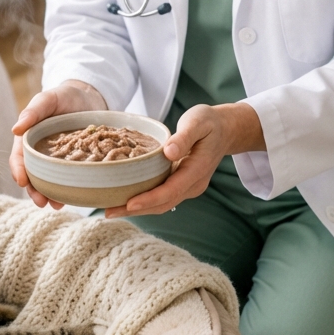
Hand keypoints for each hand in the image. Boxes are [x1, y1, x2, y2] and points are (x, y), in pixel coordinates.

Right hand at [10, 80, 107, 208]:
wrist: (88, 97)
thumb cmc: (63, 96)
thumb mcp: (47, 99)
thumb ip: (33, 111)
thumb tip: (15, 129)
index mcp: (28, 139)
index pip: (18, 158)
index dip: (18, 171)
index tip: (22, 182)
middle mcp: (39, 153)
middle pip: (32, 176)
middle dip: (34, 191)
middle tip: (42, 202)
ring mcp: (56, 160)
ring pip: (48, 181)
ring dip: (49, 195)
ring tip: (56, 205)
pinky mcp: (72, 163)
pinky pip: (67, 179)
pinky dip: (67, 189)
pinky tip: (71, 198)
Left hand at [105, 102, 264, 218]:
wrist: (225, 129)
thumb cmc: (209, 122)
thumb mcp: (198, 122)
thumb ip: (184, 137)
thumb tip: (169, 153)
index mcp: (197, 170)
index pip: (171, 190)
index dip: (149, 199)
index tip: (129, 204)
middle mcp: (194, 184)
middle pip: (163, 203)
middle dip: (136, 210)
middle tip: (108, 212)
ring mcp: (189, 187)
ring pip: (162, 204)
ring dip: (138, 209)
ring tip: (111, 210)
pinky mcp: (183, 185)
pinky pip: (163, 197)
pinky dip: (145, 201)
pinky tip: (126, 200)